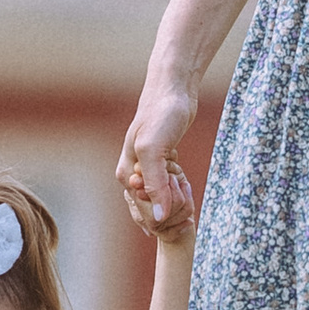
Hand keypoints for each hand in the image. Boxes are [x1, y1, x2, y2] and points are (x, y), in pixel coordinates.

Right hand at [118, 85, 196, 235]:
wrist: (173, 91)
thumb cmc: (161, 115)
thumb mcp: (153, 149)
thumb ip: (154, 185)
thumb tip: (159, 218)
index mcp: (126, 176)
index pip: (148, 215)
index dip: (168, 208)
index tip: (178, 183)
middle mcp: (133, 178)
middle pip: (157, 213)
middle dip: (175, 203)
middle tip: (182, 178)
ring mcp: (146, 174)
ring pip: (166, 204)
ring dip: (179, 195)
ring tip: (181, 174)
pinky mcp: (160, 168)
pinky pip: (171, 192)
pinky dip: (180, 188)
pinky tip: (182, 175)